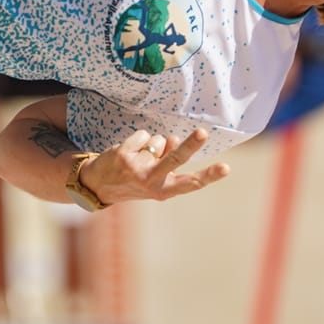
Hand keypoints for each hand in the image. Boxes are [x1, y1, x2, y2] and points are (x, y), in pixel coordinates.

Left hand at [83, 128, 230, 203]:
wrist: (97, 186)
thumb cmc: (134, 179)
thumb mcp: (155, 179)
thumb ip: (169, 161)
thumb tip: (173, 139)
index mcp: (164, 191)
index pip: (192, 183)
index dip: (211, 175)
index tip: (225, 168)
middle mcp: (152, 182)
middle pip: (176, 158)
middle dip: (191, 144)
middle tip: (203, 132)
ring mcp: (137, 168)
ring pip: (159, 140)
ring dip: (152, 144)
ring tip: (138, 157)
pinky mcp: (123, 155)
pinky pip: (144, 135)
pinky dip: (139, 139)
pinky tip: (128, 152)